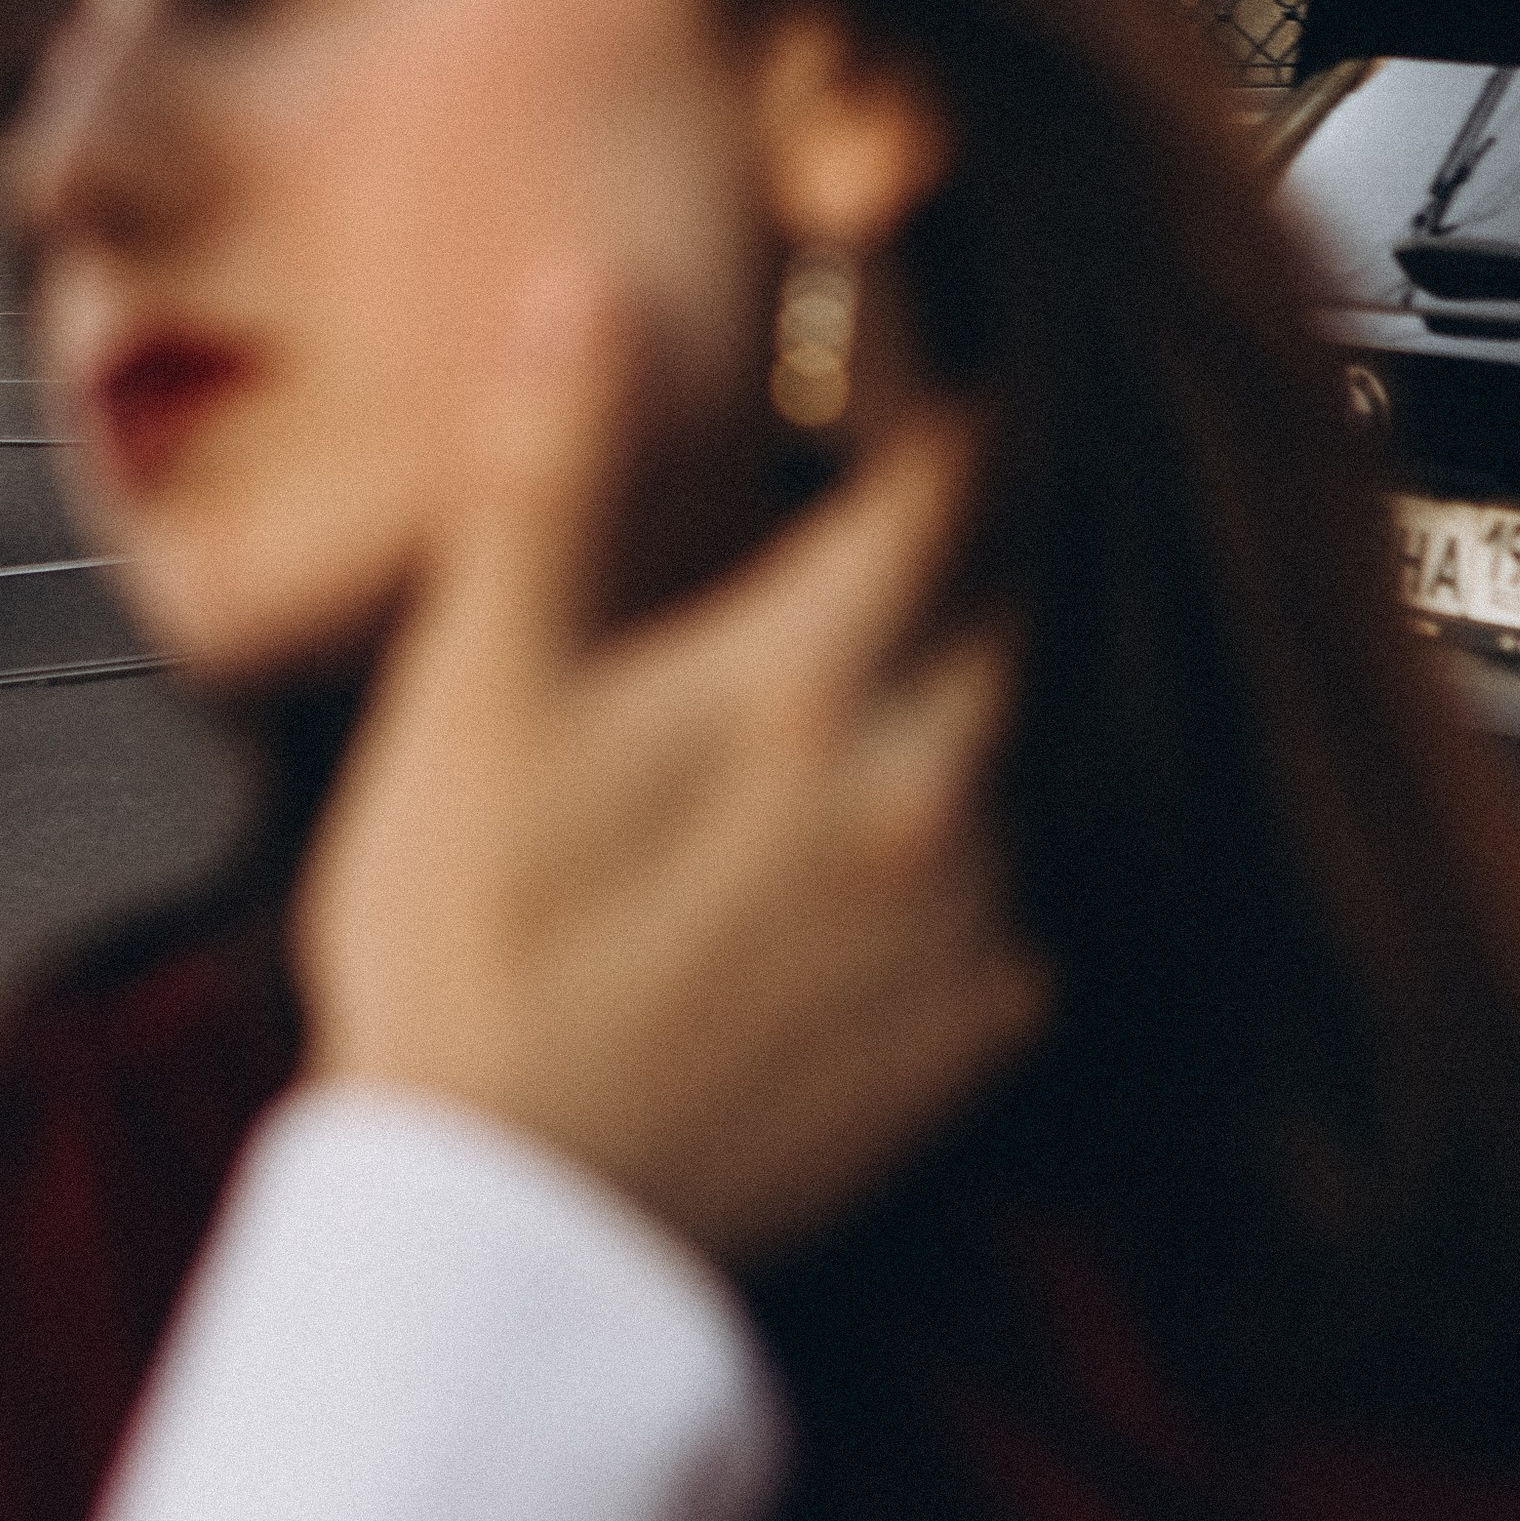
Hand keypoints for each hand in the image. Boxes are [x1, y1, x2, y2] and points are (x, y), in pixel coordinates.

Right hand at [295, 281, 1050, 1263]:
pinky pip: (1045, 884)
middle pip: (1029, 597)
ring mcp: (966, 922)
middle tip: (954, 474)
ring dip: (1011, 667)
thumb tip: (585, 290)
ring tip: (949, 625)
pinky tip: (931, 805)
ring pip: (1052, 735)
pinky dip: (1009, 820)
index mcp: (804, 682)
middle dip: (1000, 524)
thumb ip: (551, 482)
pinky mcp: (975, 1032)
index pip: (946, 475)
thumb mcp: (475, 692)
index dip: (946, 387)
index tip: (930, 347)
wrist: (503, 1230)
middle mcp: (925, 790)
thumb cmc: (467, 943)